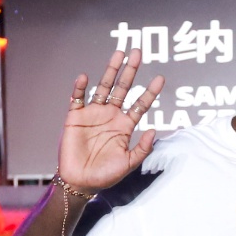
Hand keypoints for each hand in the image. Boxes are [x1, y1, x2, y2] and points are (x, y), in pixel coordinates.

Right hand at [59, 48, 165, 193]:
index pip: (140, 104)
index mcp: (124, 125)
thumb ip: (142, 149)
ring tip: (119, 54)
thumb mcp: (128, 164)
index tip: (160, 78)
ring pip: (103, 87)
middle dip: (130, 71)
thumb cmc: (105, 175)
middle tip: (137, 52)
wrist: (80, 182)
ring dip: (111, 71)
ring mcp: (93, 113)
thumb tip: (153, 131)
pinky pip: (78, 98)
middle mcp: (110, 115)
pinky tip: (85, 77)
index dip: (150, 92)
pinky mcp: (76, 116)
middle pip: (122, 88)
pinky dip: (80, 88)